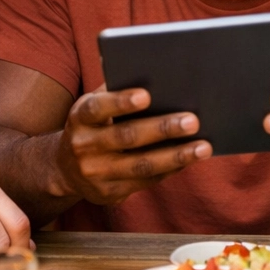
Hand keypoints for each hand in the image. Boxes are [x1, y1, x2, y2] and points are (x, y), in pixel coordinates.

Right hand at [55, 86, 211, 205]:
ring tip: (203, 147)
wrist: (65, 169)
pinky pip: (145, 181)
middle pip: (127, 137)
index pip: (98, 108)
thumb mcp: (94, 106)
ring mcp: (95, 174)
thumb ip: (117, 90)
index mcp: (80, 117)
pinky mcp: (109, 193)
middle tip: (193, 121)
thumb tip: (158, 75)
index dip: (121, 102)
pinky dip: (171, 169)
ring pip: (140, 165)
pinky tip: (190, 159)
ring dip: (176, 156)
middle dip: (162, 129)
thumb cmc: (93, 125)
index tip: (147, 95)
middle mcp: (83, 146)